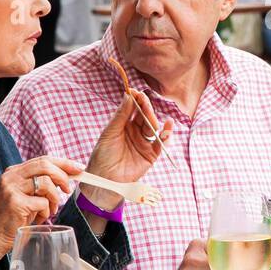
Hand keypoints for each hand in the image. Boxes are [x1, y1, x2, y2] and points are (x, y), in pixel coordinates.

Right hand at [0, 156, 82, 269]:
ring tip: (50, 209)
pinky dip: (46, 212)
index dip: (63, 163)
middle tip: (68, 189)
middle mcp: (11, 176)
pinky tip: (39, 218)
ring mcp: (12, 188)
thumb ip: (41, 183)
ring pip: (46, 183)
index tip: (78, 168)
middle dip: (63, 176)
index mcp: (14, 171)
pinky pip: (43, 202)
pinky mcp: (15, 202)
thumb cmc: (15, 217)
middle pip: (45, 165)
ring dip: (55, 198)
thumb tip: (68, 175)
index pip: (43, 159)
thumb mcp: (27, 195)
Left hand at [85, 88, 172, 208]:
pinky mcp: (151, 155)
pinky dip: (166, 134)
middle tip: (143, 99)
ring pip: (152, 127)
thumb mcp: (110, 132)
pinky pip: (161, 143)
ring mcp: (144, 143)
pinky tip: (168, 125)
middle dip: (145, 108)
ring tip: (149, 114)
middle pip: (144, 117)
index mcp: (124, 126)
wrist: (104, 178)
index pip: (133, 109)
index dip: (135, 101)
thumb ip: (121, 115)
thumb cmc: (102, 155)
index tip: (135, 91)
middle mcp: (135, 132)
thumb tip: (128, 95)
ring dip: (152, 119)